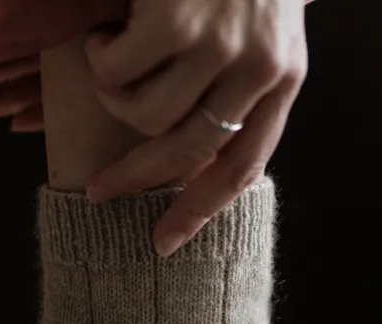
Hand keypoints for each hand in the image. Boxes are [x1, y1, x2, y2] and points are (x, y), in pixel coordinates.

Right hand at [83, 0, 308, 255]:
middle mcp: (260, 67)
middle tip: (98, 190)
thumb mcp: (254, 34)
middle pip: (186, 154)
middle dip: (135, 178)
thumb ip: (233, 93)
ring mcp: (219, 42)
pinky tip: (110, 28)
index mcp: (283, 79)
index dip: (198, 211)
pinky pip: (116, 72)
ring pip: (145, 116)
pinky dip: (100, 57)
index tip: (162, 243)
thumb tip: (185, 159)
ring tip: (116, 60)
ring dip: (115, 97)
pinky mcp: (176, 16)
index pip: (242, 167)